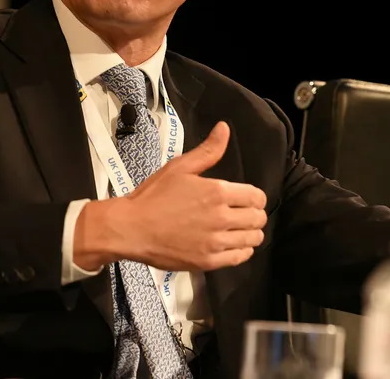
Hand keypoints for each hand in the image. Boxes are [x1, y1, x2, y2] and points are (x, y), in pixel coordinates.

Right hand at [75, 121, 266, 271]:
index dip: (256, 197)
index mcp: (217, 192)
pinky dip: (242, 251)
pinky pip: (239, 258)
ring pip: (252, 239)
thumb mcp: (180, 167)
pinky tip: (234, 245)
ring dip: (251, 233)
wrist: (132, 227)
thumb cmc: (153, 196)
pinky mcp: (208, 261)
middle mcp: (221, 217)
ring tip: (240, 230)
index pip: (257, 197)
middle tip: (244, 214)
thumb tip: (224, 129)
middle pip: (258, 219)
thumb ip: (208, 150)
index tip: (248, 199)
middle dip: (255, 214)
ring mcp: (215, 241)